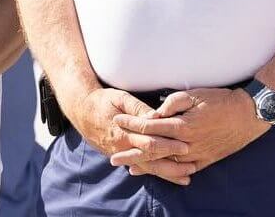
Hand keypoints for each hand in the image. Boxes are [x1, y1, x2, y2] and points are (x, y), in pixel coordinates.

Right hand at [69, 88, 192, 184]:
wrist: (81, 110)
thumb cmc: (103, 100)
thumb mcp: (120, 98)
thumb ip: (138, 108)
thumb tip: (156, 116)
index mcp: (123, 132)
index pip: (149, 142)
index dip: (168, 145)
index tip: (185, 146)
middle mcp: (122, 147)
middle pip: (151, 160)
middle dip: (172, 163)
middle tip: (192, 165)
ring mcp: (121, 154)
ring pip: (147, 168)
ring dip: (167, 173)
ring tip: (186, 177)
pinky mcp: (122, 155)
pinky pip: (141, 167)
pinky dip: (156, 172)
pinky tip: (169, 176)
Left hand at [112, 88, 267, 176]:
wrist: (248, 115)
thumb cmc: (220, 100)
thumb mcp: (196, 94)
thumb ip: (173, 103)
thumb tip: (154, 114)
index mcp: (183, 125)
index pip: (149, 127)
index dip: (131, 124)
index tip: (117, 120)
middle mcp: (187, 143)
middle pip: (152, 150)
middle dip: (131, 152)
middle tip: (113, 156)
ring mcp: (196, 154)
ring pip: (165, 163)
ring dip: (146, 165)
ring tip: (128, 167)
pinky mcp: (205, 161)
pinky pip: (183, 171)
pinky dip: (168, 173)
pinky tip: (157, 173)